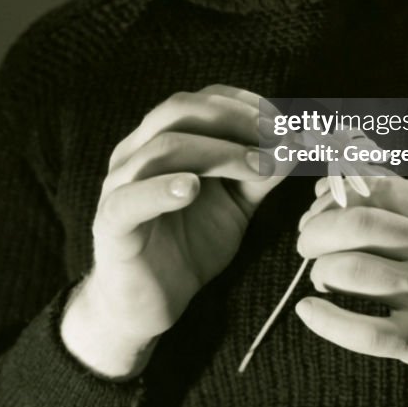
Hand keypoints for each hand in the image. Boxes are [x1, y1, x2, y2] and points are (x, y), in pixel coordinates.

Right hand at [61, 85, 282, 376]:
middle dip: (235, 119)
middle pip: (180, 110)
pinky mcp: (111, 222)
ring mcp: (119, 183)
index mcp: (162, 138)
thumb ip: (259, 176)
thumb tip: (295, 146)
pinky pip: (132, 197)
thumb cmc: (188, 247)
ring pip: (163, 147)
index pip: (200, 100)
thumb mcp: (235, 206)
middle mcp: (136, 151)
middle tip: (277, 138)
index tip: (284, 120)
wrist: (145, 306)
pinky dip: (163, 187)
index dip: (243, 103)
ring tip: (256, 165)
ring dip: (218, 152)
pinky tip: (192, 188)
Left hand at [295, 176, 407, 406]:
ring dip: (322, 270)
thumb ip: (404, 203)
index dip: (334, 194)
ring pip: (355, 270)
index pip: (375, 187)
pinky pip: (363, 330)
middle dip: (317, 231)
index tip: (317, 208)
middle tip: (306, 244)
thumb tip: (338, 183)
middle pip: (358, 225)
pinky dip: (326, 320)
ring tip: (320, 277)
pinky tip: (310, 312)